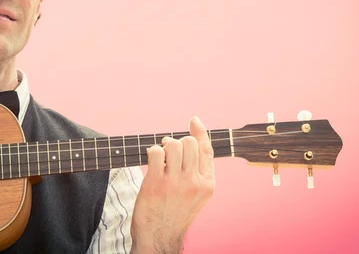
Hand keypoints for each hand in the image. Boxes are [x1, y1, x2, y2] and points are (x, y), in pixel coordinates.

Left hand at [131, 116, 214, 253]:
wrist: (159, 238)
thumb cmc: (175, 214)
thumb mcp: (196, 195)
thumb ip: (196, 172)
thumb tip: (189, 141)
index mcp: (207, 184)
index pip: (207, 150)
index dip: (200, 131)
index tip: (193, 120)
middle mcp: (193, 182)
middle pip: (188, 143)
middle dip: (177, 142)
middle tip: (168, 151)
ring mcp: (175, 183)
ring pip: (172, 144)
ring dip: (163, 147)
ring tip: (160, 158)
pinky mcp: (155, 184)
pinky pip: (155, 153)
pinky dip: (151, 152)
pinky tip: (151, 163)